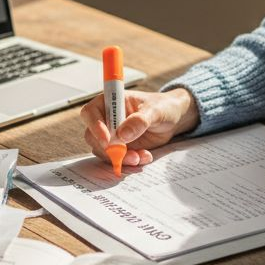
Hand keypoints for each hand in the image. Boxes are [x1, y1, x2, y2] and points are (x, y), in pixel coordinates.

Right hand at [79, 88, 198, 168]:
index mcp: (110, 102)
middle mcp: (107, 119)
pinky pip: (118, 160)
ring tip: (141, 156)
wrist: (173, 119)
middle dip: (108, 149)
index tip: (108, 140)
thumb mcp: (155, 110)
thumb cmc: (163, 107)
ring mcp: (113, 136)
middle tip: (128, 154)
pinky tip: (145, 157)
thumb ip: (140, 120)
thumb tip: (122, 135)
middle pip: (93, 137)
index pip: (90, 113)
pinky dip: (130, 162)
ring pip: (104, 152)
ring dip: (121, 158)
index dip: (94, 126)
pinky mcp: (121, 149)